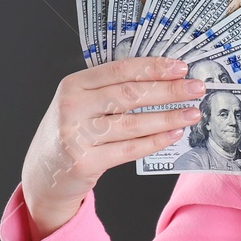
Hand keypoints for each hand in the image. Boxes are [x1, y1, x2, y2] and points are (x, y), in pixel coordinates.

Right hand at [20, 55, 205, 238]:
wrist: (44, 173)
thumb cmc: (71, 132)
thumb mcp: (80, 103)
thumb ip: (109, 89)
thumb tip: (161, 78)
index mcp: (73, 85)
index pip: (119, 70)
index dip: (153, 68)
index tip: (181, 67)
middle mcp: (72, 107)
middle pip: (129, 94)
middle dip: (168, 90)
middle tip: (196, 89)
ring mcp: (77, 136)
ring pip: (133, 123)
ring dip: (168, 117)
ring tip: (192, 113)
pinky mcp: (86, 162)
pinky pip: (129, 150)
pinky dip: (155, 141)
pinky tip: (174, 134)